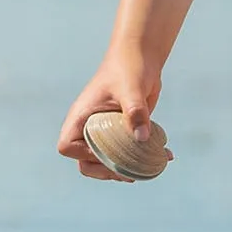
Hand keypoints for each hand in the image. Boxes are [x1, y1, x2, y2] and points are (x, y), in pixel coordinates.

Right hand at [57, 52, 170, 180]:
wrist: (142, 57)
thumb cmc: (129, 67)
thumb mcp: (131, 89)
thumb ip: (135, 111)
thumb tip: (142, 138)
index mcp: (81, 116)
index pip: (67, 146)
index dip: (84, 155)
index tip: (107, 151)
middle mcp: (89, 126)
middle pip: (86, 161)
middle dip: (107, 171)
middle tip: (130, 174)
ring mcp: (105, 130)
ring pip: (108, 160)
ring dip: (127, 168)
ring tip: (149, 168)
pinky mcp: (122, 131)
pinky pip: (127, 151)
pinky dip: (142, 157)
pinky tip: (165, 154)